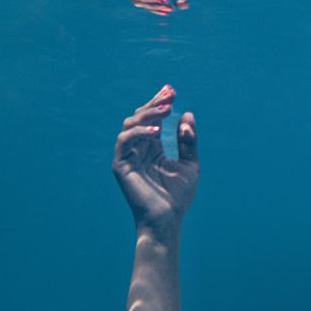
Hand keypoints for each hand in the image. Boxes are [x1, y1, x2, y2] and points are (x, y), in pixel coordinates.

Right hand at [112, 86, 197, 232]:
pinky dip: (137, 132)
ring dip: (147, 114)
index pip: (152, 118)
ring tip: (166, 110)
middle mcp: (137, 149)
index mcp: (152, 148)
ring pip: (129, 124)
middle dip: (154, 104)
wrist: (168, 220)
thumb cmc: (178, 197)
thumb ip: (187, 141)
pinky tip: (156, 131)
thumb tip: (188, 114)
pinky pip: (123, 142)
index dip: (159, 103)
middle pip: (139, 117)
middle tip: (170, 94)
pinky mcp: (120, 166)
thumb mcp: (190, 164)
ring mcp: (127, 156)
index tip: (172, 90)